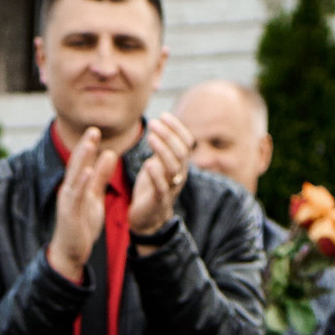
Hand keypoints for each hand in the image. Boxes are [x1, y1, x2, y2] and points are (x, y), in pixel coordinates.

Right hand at [47, 128, 111, 281]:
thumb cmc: (82, 225)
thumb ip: (101, 177)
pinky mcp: (69, 214)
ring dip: (82, 159)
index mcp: (76, 186)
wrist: (71, 252)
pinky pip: (76, 196)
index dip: (88, 146)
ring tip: (90, 143)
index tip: (96, 130)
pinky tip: (88, 171)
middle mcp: (69, 190)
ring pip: (74, 176)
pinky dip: (81, 183)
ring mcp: (68, 202)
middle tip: (94, 129)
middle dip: (84, 147)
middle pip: (76, 165)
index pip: (81, 162)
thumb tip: (109, 154)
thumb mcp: (95, 197)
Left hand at [124, 112, 192, 240]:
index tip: (163, 115)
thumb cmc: (152, 188)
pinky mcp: (159, 201)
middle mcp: (179, 175)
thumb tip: (162, 124)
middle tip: (153, 123)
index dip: (177, 127)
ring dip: (162, 149)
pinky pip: (162, 187)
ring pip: (173, 167)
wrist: (147, 219)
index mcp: (180, 164)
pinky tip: (148, 163)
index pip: (187, 141)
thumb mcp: (159, 163)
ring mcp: (171, 188)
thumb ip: (162, 148)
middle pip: (181, 151)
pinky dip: (156, 174)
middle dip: (168, 134)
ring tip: (150, 137)